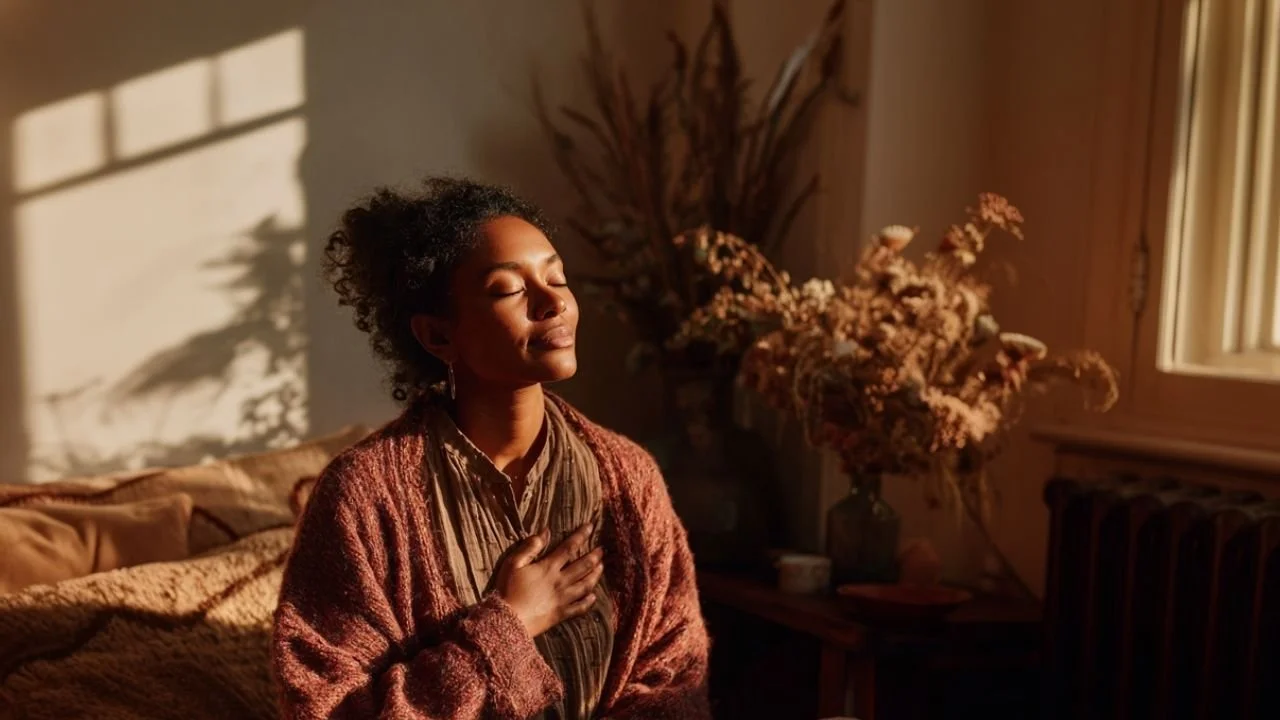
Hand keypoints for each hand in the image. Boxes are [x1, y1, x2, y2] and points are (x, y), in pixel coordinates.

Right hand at [492, 522, 604, 637]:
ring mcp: (562, 599)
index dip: (581, 536)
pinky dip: (589, 601)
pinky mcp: (561, 614)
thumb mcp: (513, 564)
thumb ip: (529, 547)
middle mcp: (560, 582)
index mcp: (548, 568)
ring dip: (595, 575)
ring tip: (601, 567)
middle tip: (602, 549)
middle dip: (594, 556)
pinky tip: (593, 596)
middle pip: (583, 566)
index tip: (590, 527)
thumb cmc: (507, 590)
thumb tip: (545, 532)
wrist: (507, 620)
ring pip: (585, 585)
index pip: (569, 548)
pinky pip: (580, 607)